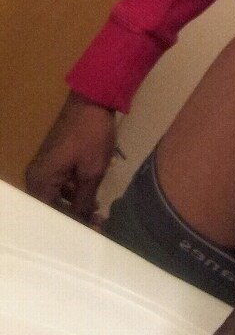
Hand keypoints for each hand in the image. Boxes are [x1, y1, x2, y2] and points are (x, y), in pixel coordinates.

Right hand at [24, 91, 117, 224]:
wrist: (93, 100)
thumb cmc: (91, 135)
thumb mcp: (91, 172)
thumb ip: (84, 201)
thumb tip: (84, 224)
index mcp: (39, 181)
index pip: (49, 215)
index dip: (69, 227)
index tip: (89, 234)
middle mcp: (36, 176)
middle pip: (50, 208)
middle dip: (73, 218)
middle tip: (97, 227)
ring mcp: (45, 167)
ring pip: (56, 197)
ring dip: (76, 207)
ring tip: (98, 217)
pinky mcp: (56, 161)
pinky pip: (61, 184)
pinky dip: (74, 193)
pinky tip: (92, 200)